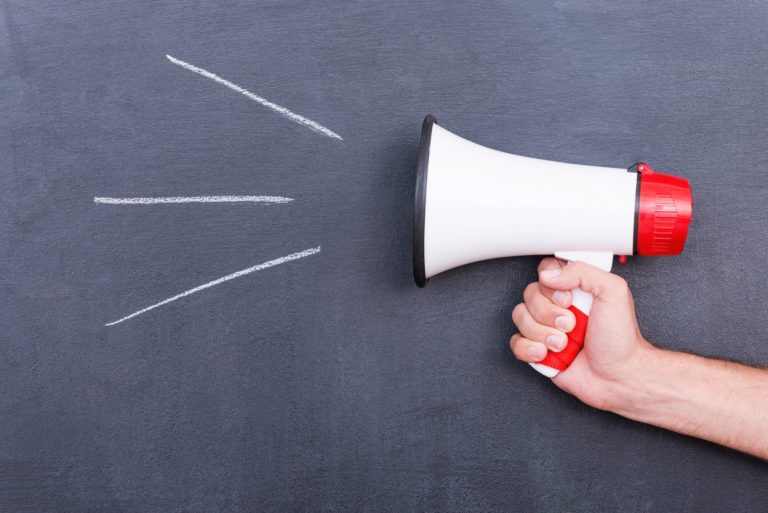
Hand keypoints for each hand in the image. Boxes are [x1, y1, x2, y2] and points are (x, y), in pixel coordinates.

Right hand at [510, 257, 653, 409]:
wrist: (617, 377)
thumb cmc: (620, 340)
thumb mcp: (613, 292)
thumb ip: (583, 272)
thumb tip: (550, 274)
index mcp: (575, 289)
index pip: (546, 271)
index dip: (551, 286)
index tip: (568, 299)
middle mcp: (558, 306)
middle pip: (529, 294)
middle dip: (549, 313)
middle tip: (570, 325)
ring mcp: (546, 327)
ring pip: (520, 317)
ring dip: (542, 333)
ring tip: (563, 343)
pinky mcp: (538, 348)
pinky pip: (516, 342)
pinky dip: (529, 349)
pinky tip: (547, 353)